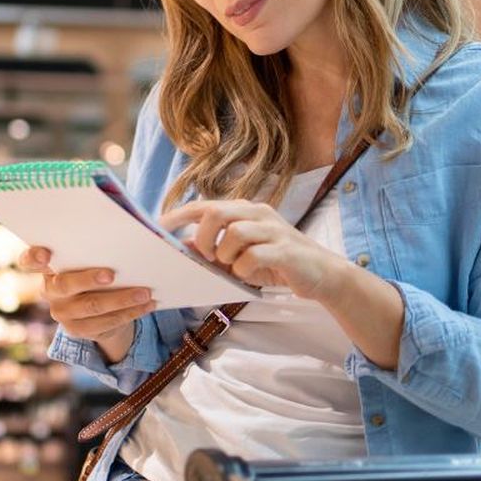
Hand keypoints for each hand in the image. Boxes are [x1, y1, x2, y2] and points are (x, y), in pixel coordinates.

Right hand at [17, 247, 153, 357]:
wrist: (95, 307)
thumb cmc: (93, 267)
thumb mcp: (90, 255)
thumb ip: (95, 243)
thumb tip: (130, 223)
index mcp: (47, 267)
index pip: (29, 260)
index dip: (33, 257)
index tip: (46, 254)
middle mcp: (49, 291)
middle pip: (65, 285)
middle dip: (89, 279)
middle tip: (111, 274)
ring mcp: (62, 313)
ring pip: (92, 306)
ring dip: (122, 299)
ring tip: (145, 292)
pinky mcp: (77, 331)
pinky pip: (106, 323)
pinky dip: (130, 313)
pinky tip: (148, 304)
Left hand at [158, 199, 343, 300]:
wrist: (322, 274)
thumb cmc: (276, 263)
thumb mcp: (241, 256)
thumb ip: (214, 249)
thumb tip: (181, 247)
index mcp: (246, 211)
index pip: (205, 205)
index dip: (179, 215)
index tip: (158, 227)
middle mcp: (258, 213)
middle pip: (215, 213)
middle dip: (203, 238)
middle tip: (208, 256)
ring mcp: (273, 229)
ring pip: (234, 233)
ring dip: (226, 256)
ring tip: (234, 267)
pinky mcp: (285, 249)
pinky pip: (252, 256)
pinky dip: (244, 269)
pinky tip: (250, 275)